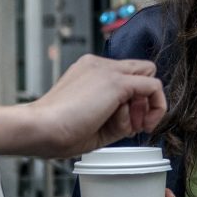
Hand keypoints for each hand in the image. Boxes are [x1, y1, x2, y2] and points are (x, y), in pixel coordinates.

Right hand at [0, 54, 167, 159]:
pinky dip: (154, 107)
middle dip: (143, 99)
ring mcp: (108, 70)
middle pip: (141, 71)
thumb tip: (138, 119)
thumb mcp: (94, 121)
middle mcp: (99, 65)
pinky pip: (153, 87)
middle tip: (134, 124)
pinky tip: (140, 125)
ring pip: (149, 75)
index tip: (127, 124)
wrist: (42, 128)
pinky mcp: (117, 82)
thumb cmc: (58, 131)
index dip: (133, 100)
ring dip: (146, 105)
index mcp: (88, 71)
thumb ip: (116, 115)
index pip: (124, 75)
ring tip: (129, 127)